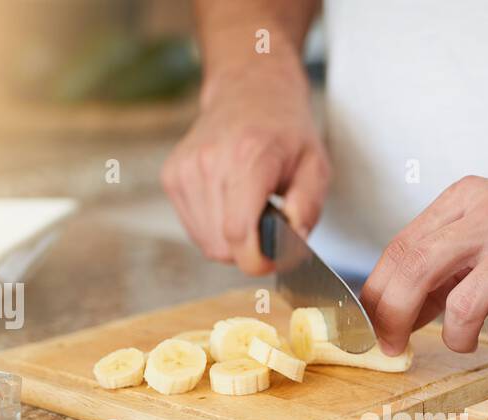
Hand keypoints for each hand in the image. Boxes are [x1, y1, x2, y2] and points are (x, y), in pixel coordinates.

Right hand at [162, 61, 329, 273]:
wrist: (250, 92)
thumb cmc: (286, 133)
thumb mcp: (316, 167)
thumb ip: (307, 209)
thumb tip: (291, 247)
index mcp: (249, 158)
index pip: (238, 233)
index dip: (257, 260)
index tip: (274, 258)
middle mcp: (210, 162)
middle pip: (221, 245)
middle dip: (248, 250)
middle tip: (268, 227)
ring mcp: (185, 169)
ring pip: (206, 242)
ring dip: (231, 240)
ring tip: (249, 210)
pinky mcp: (171, 176)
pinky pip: (193, 229)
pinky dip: (214, 228)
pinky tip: (230, 204)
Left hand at [359, 170, 487, 353]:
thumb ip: (444, 264)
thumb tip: (397, 313)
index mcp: (464, 200)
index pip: (400, 248)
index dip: (378, 296)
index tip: (373, 330)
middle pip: (416, 269)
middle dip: (395, 317)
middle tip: (395, 347)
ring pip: (462, 305)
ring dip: (455, 337)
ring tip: (468, 340)